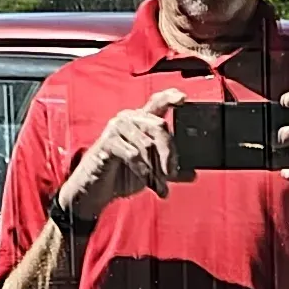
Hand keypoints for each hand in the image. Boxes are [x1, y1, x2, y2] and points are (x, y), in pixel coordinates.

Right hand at [61, 101, 176, 222]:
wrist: (96, 191)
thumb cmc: (121, 175)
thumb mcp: (152, 172)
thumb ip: (171, 171)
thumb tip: (193, 173)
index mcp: (141, 121)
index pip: (158, 102)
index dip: (170, 97)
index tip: (184, 98)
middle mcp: (129, 118)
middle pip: (159, 126)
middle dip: (169, 152)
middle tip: (172, 173)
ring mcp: (117, 128)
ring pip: (147, 144)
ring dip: (156, 169)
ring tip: (160, 186)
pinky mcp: (108, 142)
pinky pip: (132, 154)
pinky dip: (143, 171)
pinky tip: (148, 184)